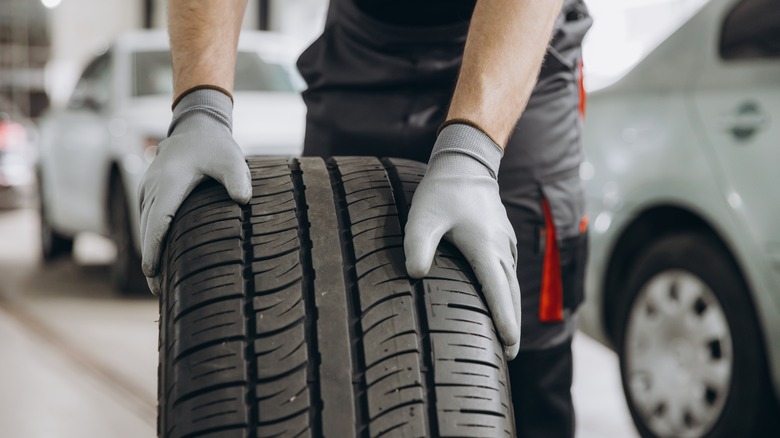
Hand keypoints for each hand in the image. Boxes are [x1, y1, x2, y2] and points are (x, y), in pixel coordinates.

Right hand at [138, 89, 251, 293]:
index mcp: (169, 183)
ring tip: (160, 286)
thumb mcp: (232, 158)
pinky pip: (147, 222)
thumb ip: (238, 178)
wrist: (196, 128)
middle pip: (146, 232)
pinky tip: (161, 260)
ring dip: (149, 254)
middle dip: (151, 262)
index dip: (154, 250)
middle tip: (160, 294)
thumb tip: (244, 200)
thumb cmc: (216, 146)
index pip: (157, 223)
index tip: (153, 276)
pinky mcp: (150, 194)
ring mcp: (148, 190)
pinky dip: (150, 241)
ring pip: (144, 228)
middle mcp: (152, 188)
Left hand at [404, 123, 520, 358]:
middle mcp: (500, 248)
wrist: (465, 162)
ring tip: (507, 336)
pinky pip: (509, 271)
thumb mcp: (422, 219)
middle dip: (511, 325)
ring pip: (512, 283)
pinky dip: (509, 291)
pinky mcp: (502, 237)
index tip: (509, 346)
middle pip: (511, 294)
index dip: (504, 321)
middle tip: (509, 354)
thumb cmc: (442, 191)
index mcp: (485, 248)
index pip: (498, 293)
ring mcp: (504, 243)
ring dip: (512, 309)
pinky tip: (502, 299)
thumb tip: (415, 276)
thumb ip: (417, 247)